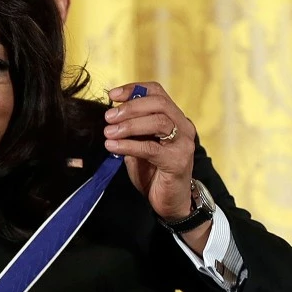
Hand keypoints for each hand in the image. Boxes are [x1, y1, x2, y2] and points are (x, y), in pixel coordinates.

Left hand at [103, 82, 196, 221]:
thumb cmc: (153, 171)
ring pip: (158, 122)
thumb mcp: (139, 143)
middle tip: (108, 117)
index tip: (112, 95)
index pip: (157, 92)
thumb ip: (131, 128)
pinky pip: (151, 148)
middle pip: (159, 103)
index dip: (134, 89)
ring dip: (129, 125)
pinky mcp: (178, 161)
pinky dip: (129, 145)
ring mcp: (183, 143)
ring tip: (108, 133)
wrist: (170, 202)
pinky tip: (113, 147)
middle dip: (130, 108)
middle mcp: (183, 126)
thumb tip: (110, 114)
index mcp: (174, 117)